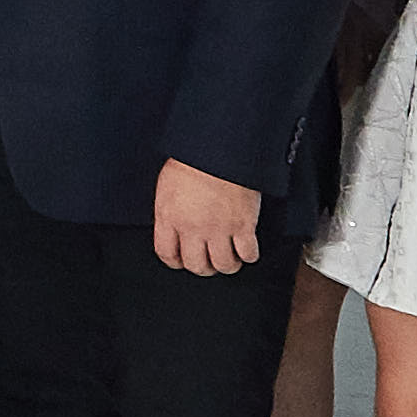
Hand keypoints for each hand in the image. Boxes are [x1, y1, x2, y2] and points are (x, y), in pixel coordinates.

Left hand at [150, 157, 266, 277]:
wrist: (220, 148)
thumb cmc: (193, 158)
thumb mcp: (168, 184)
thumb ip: (169, 209)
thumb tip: (173, 223)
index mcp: (169, 217)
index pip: (166, 253)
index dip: (176, 261)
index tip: (182, 261)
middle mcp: (192, 228)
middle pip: (196, 265)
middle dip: (204, 268)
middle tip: (210, 262)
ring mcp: (218, 229)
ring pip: (224, 265)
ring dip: (228, 265)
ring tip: (231, 258)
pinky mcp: (243, 226)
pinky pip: (248, 254)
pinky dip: (250, 255)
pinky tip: (248, 250)